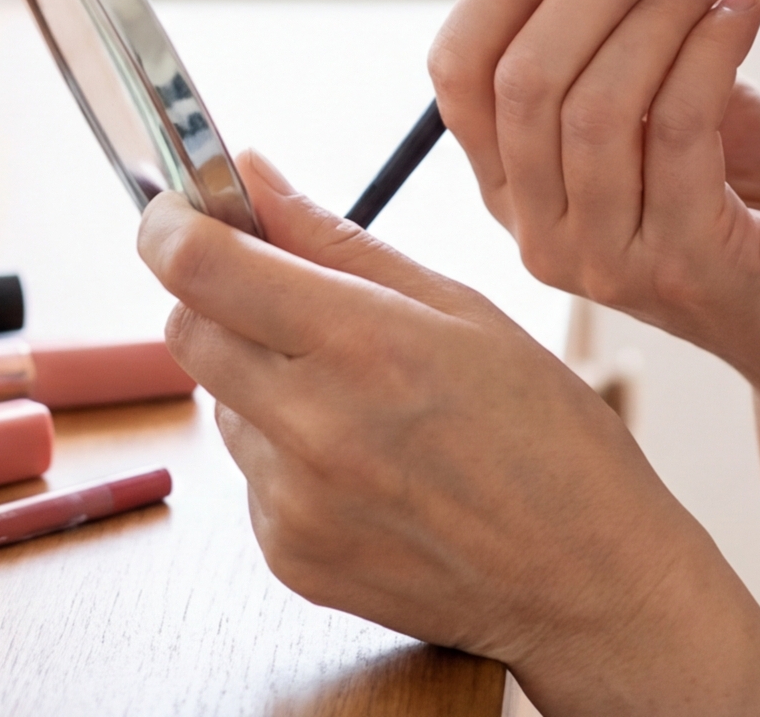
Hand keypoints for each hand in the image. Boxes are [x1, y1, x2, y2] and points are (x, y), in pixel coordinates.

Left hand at [139, 151, 759, 713]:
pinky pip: (250, 475)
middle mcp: (314, 427)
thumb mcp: (461, 309)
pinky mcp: (288, 556)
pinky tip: (365, 463)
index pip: (201, 267)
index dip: (171, 225)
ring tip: (359, 399)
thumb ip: (336, 240)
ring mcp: (294, 502)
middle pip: (185, 330)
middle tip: (278, 294)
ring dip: (259, 380)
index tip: (176, 210)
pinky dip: (285, 453)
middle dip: (212, 296)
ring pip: (219, 403)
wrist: (588, 584)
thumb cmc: (548, 436)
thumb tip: (249, 175)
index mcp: (363, 345)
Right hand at [429, 0, 759, 400]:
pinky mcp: (685, 264)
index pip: (460, 74)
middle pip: (524, 82)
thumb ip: (612, 43)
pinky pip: (680, 128)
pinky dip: (712, 48)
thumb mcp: (654, 108)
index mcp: (511, 189)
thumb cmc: (738, 196)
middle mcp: (538, 233)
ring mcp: (605, 261)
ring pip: (597, 106)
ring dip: (659, 13)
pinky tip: (745, 9)